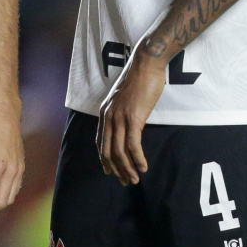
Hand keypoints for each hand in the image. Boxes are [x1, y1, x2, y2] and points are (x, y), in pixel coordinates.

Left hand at [97, 47, 166, 184]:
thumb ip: (122, 112)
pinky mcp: (134, 118)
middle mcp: (108, 116)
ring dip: (127, 168)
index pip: (100, 141)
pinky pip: (133, 145)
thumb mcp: (124, 98)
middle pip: (108, 150)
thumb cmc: (139, 78)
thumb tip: (128, 125)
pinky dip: (138, 159)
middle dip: (116, 169)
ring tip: (134, 179)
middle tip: (125, 182)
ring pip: (119, 151)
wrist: (146, 64)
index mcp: (105, 112)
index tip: (110, 172)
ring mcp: (120, 118)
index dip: (104, 159)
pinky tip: (143, 167)